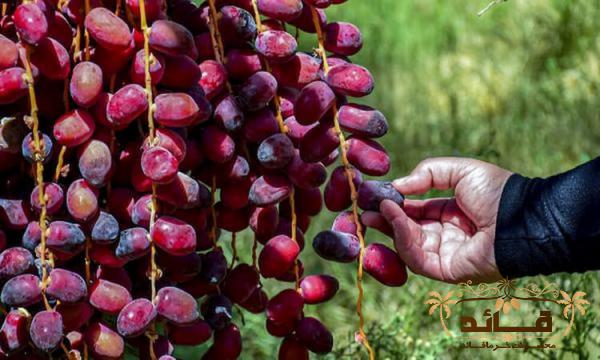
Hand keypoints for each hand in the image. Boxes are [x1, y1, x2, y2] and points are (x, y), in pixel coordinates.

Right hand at [361, 157, 511, 283]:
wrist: (523, 218)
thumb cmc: (498, 192)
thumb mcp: (461, 171)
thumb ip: (428, 173)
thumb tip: (397, 185)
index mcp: (450, 213)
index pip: (414, 210)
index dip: (394, 203)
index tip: (373, 194)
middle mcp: (445, 235)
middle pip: (406, 229)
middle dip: (384, 219)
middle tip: (362, 208)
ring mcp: (445, 254)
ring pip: (408, 244)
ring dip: (391, 227)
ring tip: (379, 210)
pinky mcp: (446, 270)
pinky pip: (417, 258)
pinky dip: (403, 240)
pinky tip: (396, 220)